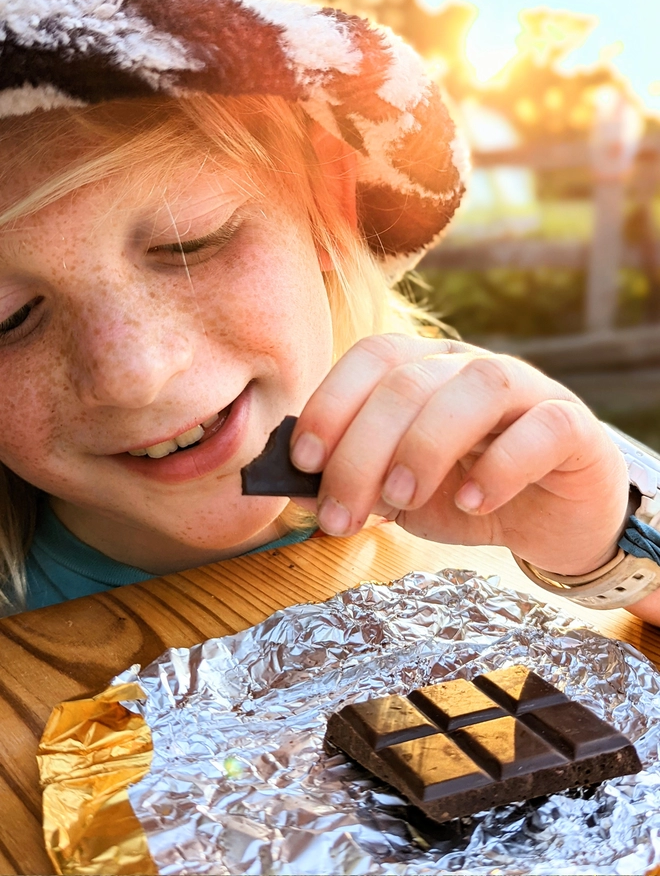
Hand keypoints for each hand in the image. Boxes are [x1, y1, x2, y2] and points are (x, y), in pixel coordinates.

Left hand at [291, 334, 629, 575]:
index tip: (304, 461)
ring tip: (402, 500)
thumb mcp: (399, 495)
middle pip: (410, 381)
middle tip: (341, 515)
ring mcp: (528, 391)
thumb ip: (355, 484)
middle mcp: (471, 368)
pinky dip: (503, 466)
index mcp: (424, 370)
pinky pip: (543, 427)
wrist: (552, 518)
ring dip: (426, 446)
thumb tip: (293, 488)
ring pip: (478, 387)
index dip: (332, 402)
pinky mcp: (573, 427)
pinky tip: (474, 503)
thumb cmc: (468, 495)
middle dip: (362, 450)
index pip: (372, 357)